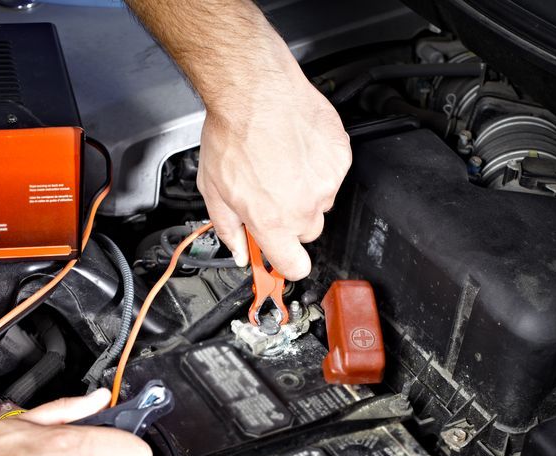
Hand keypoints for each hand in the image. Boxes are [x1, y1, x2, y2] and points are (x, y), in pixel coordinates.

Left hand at [198, 63, 350, 279]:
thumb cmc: (233, 133)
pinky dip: (317, 165)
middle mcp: (303, 207)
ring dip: (305, 191)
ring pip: (321, 201)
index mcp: (273, 221)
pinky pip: (332, 173)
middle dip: (290, 220)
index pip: (295, 266)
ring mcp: (327, 183)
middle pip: (306, 232)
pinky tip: (296, 148)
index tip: (282, 256)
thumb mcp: (214, 188)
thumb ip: (229, 228)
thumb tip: (239, 252)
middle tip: (271, 193)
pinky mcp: (340, 158)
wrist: (255, 89)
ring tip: (282, 163)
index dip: (287, 264)